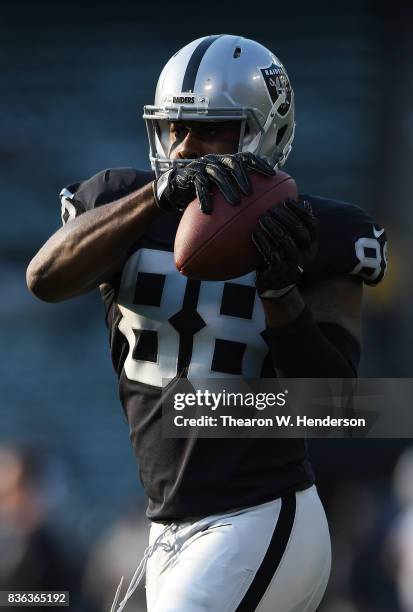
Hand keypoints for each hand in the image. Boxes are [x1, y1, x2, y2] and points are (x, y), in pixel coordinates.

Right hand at [153, 152, 274, 213]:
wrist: (177, 187)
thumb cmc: (205, 189)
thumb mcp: (221, 187)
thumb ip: (237, 188)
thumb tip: (262, 202)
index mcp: (226, 161)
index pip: (246, 157)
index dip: (259, 164)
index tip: (272, 175)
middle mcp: (216, 160)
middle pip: (233, 163)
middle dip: (243, 177)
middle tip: (250, 193)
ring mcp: (203, 166)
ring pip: (218, 174)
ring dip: (227, 188)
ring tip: (235, 203)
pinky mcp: (191, 175)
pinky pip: (199, 185)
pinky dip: (204, 198)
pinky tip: (208, 210)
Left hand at [252, 198, 317, 298]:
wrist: (275, 284)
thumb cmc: (281, 255)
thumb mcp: (291, 240)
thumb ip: (294, 223)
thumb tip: (300, 200)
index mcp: (311, 245)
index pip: (312, 225)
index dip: (300, 211)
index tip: (286, 200)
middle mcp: (307, 255)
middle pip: (301, 233)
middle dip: (286, 218)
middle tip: (272, 209)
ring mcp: (294, 266)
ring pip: (288, 244)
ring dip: (274, 229)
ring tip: (262, 218)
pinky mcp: (280, 273)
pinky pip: (273, 256)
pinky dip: (263, 243)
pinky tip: (254, 233)